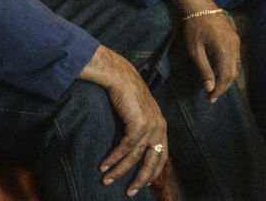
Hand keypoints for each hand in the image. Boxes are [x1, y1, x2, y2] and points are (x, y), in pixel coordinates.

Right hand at [76, 44, 168, 194]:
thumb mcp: (138, 114)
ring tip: (106, 181)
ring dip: (119, 171)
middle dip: (141, 179)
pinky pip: (125, 148)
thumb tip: (133, 147)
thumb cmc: (126, 95)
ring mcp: (150, 126)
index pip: (162, 155)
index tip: (144, 184)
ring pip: (136, 157)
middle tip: (130, 192)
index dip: (154, 171)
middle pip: (154, 161)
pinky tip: (103, 166)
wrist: (121, 77)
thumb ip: (139, 129)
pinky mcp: (138, 124)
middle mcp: (159, 127)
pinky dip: (114, 158)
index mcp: (161, 126)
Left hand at [170, 0, 240, 101]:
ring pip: (237, 66)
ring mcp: (237, 42)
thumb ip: (204, 70)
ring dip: (228, 79)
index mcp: (224, 48)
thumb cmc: (194, 28)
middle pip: (233, 73)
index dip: (219, 89)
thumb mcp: (195, 51)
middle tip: (212, 96)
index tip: (210, 98)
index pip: (226, 75)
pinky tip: (222, 75)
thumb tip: (209, 88)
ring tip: (216, 88)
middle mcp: (234, 45)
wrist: (200, 7)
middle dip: (224, 87)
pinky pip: (236, 59)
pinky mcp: (235, 39)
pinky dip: (231, 70)